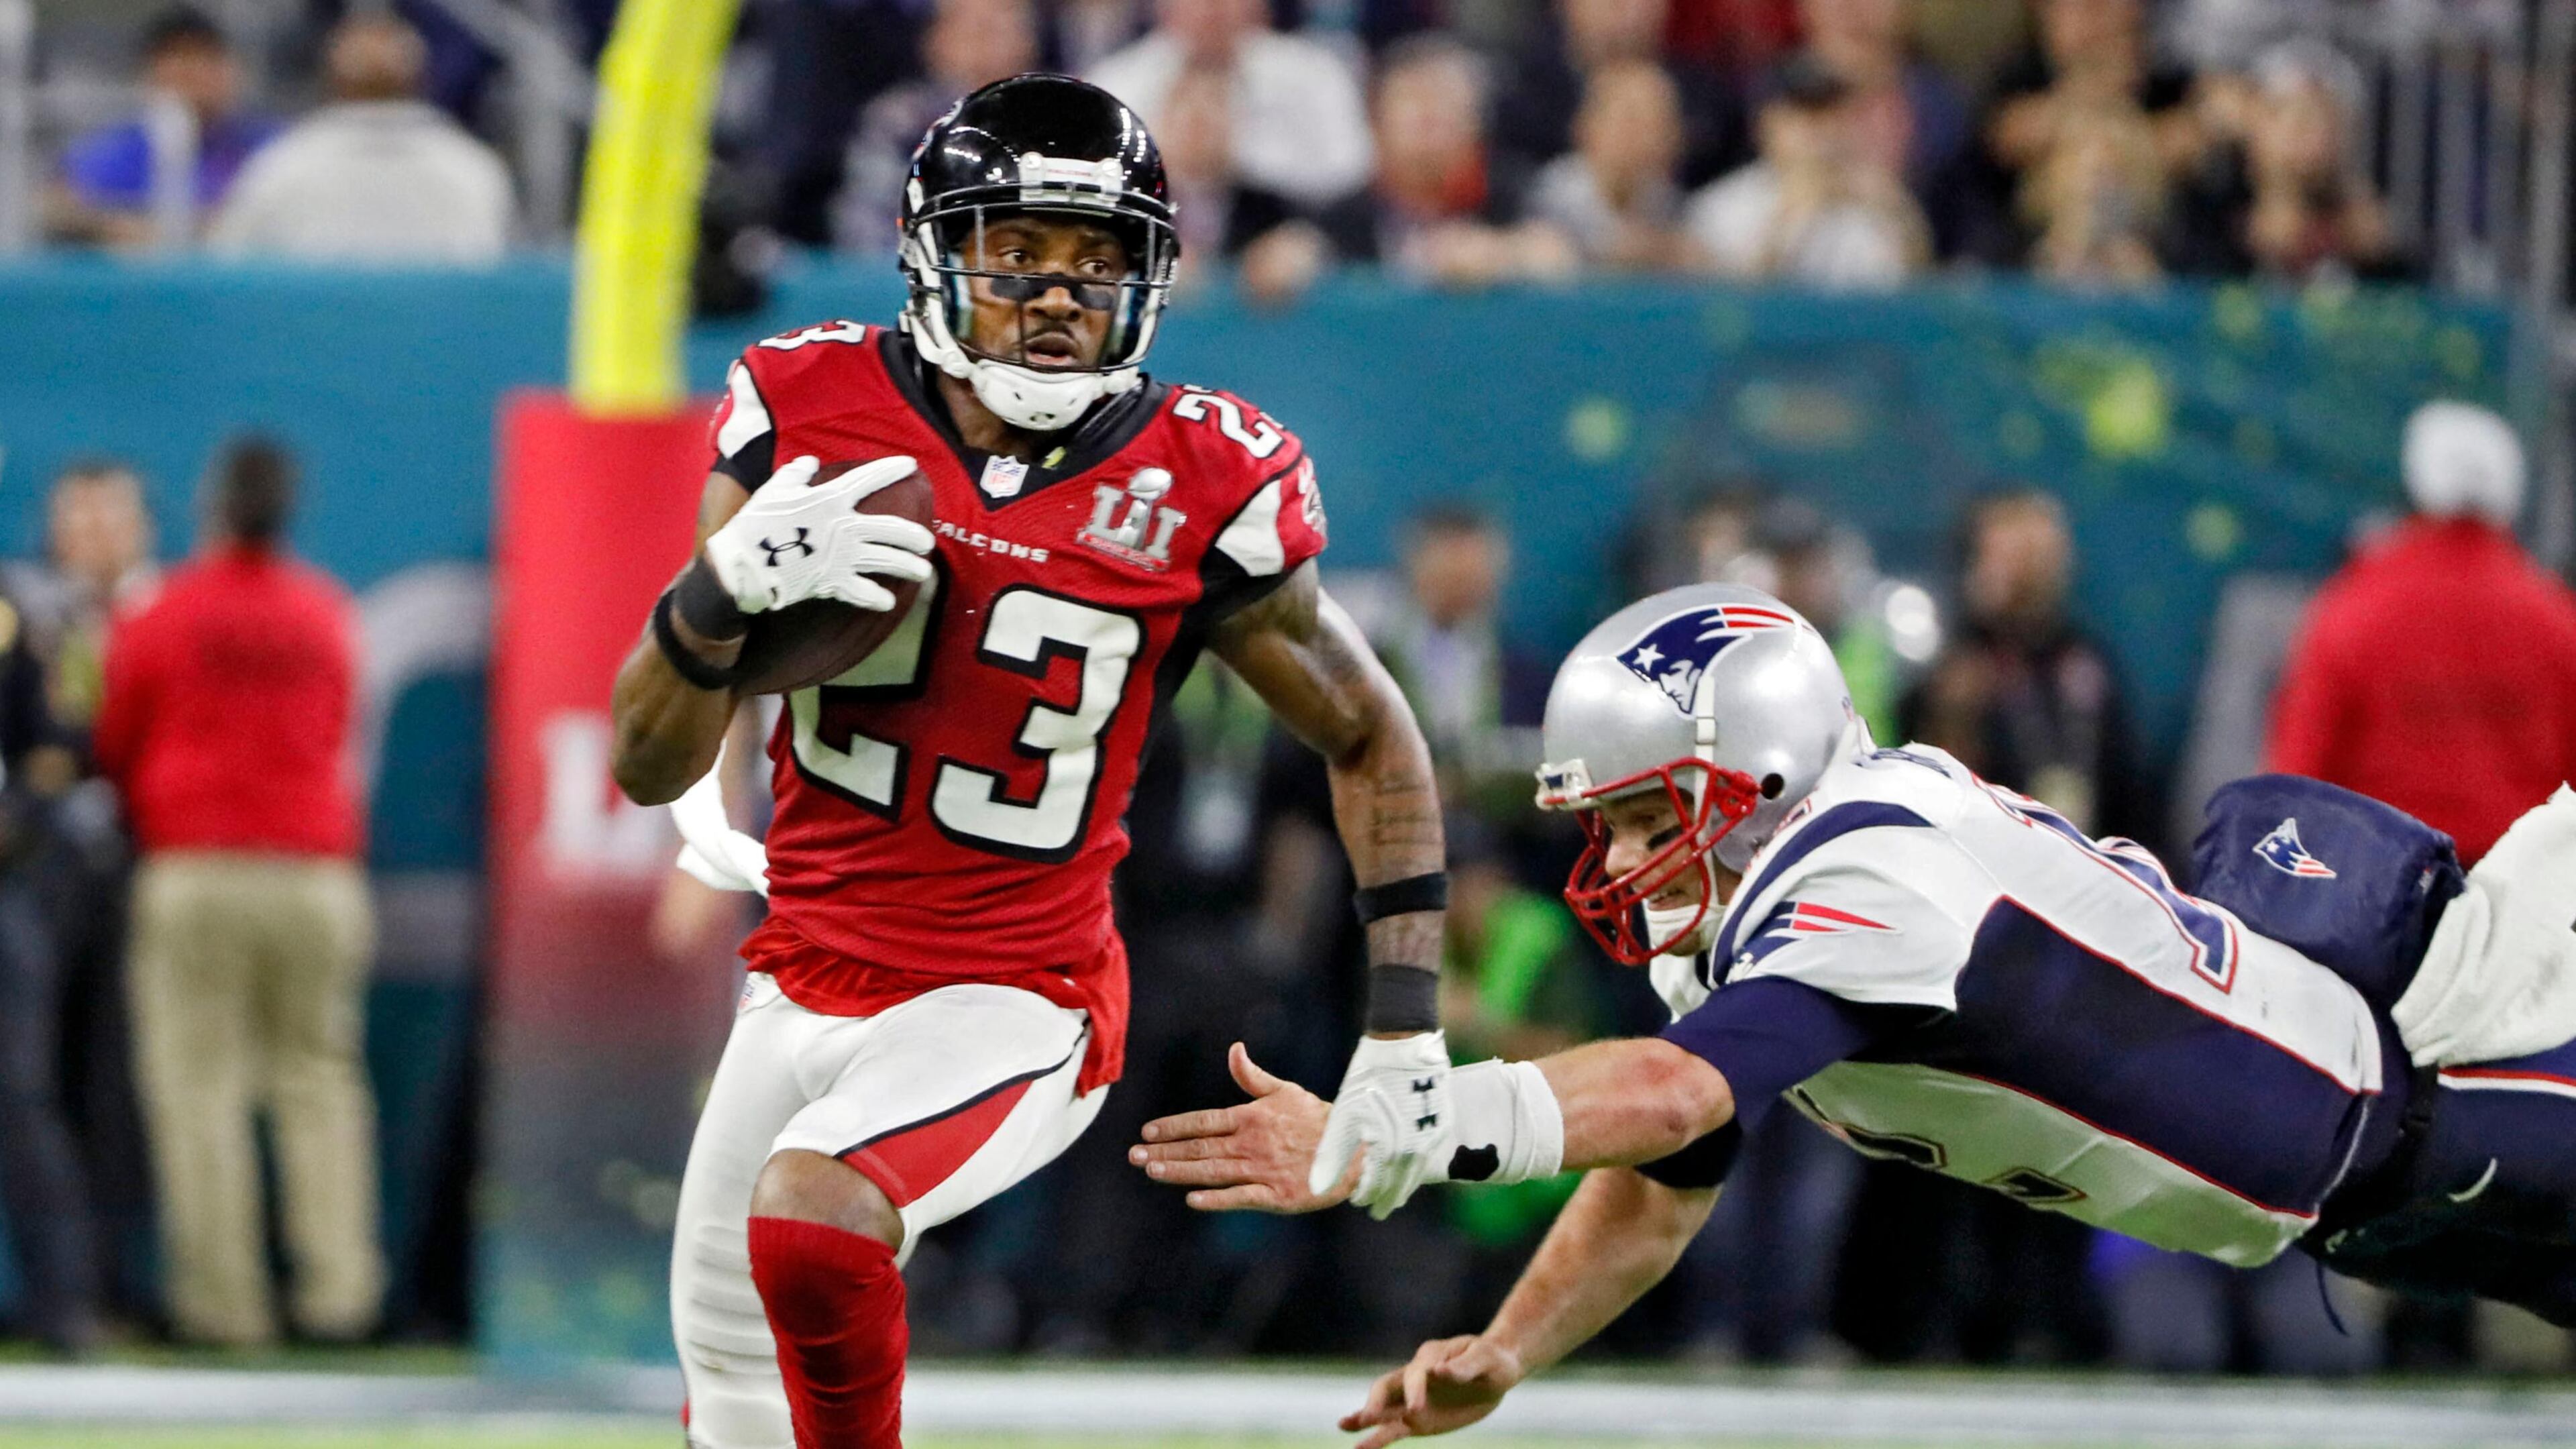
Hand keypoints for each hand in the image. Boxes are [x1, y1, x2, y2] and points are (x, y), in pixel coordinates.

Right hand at [702, 454, 933, 614]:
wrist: (742, 564)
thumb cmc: (755, 523)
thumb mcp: (774, 490)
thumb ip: (795, 475)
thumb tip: (809, 461)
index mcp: (830, 499)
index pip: (867, 480)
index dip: (890, 470)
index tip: (912, 465)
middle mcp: (844, 527)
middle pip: (890, 529)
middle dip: (913, 535)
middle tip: (927, 541)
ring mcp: (842, 556)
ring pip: (886, 561)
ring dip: (908, 567)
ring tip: (923, 572)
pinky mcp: (833, 582)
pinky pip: (863, 592)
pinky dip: (877, 598)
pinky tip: (889, 602)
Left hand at [1130, 1043, 1352, 1211]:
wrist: (1353, 1148)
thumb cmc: (1317, 1119)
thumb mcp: (1285, 1091)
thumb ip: (1252, 1076)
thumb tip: (1233, 1049)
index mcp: (1250, 1117)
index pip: (1203, 1121)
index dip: (1173, 1127)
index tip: (1148, 1132)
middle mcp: (1251, 1143)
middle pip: (1200, 1148)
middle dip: (1165, 1152)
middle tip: (1134, 1156)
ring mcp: (1262, 1170)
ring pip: (1213, 1171)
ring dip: (1180, 1172)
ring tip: (1153, 1171)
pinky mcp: (1276, 1195)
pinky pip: (1241, 1197)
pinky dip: (1217, 1199)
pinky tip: (1193, 1200)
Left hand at [1308, 1032, 1453, 1219]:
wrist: (1406, 1044)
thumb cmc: (1369, 1078)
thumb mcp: (1345, 1117)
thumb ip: (1332, 1156)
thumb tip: (1316, 1189)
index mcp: (1390, 1152)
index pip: (1377, 1186)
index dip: (1366, 1196)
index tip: (1357, 1203)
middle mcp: (1416, 1151)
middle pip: (1401, 1185)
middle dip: (1387, 1198)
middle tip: (1378, 1211)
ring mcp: (1432, 1138)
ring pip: (1417, 1172)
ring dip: (1404, 1185)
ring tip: (1394, 1196)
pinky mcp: (1442, 1123)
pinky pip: (1428, 1155)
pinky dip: (1417, 1166)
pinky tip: (1410, 1165)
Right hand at [1340, 1335, 1523, 1447]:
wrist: (1497, 1370)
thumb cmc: (1492, 1360)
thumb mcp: (1486, 1359)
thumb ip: (1464, 1366)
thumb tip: (1439, 1372)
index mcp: (1430, 1357)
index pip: (1416, 1374)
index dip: (1414, 1391)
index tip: (1417, 1409)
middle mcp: (1415, 1376)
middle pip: (1387, 1386)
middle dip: (1376, 1402)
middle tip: (1369, 1417)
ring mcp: (1412, 1399)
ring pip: (1383, 1408)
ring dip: (1363, 1417)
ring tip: (1343, 1426)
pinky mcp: (1417, 1419)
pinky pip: (1393, 1428)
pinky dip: (1376, 1437)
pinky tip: (1359, 1447)